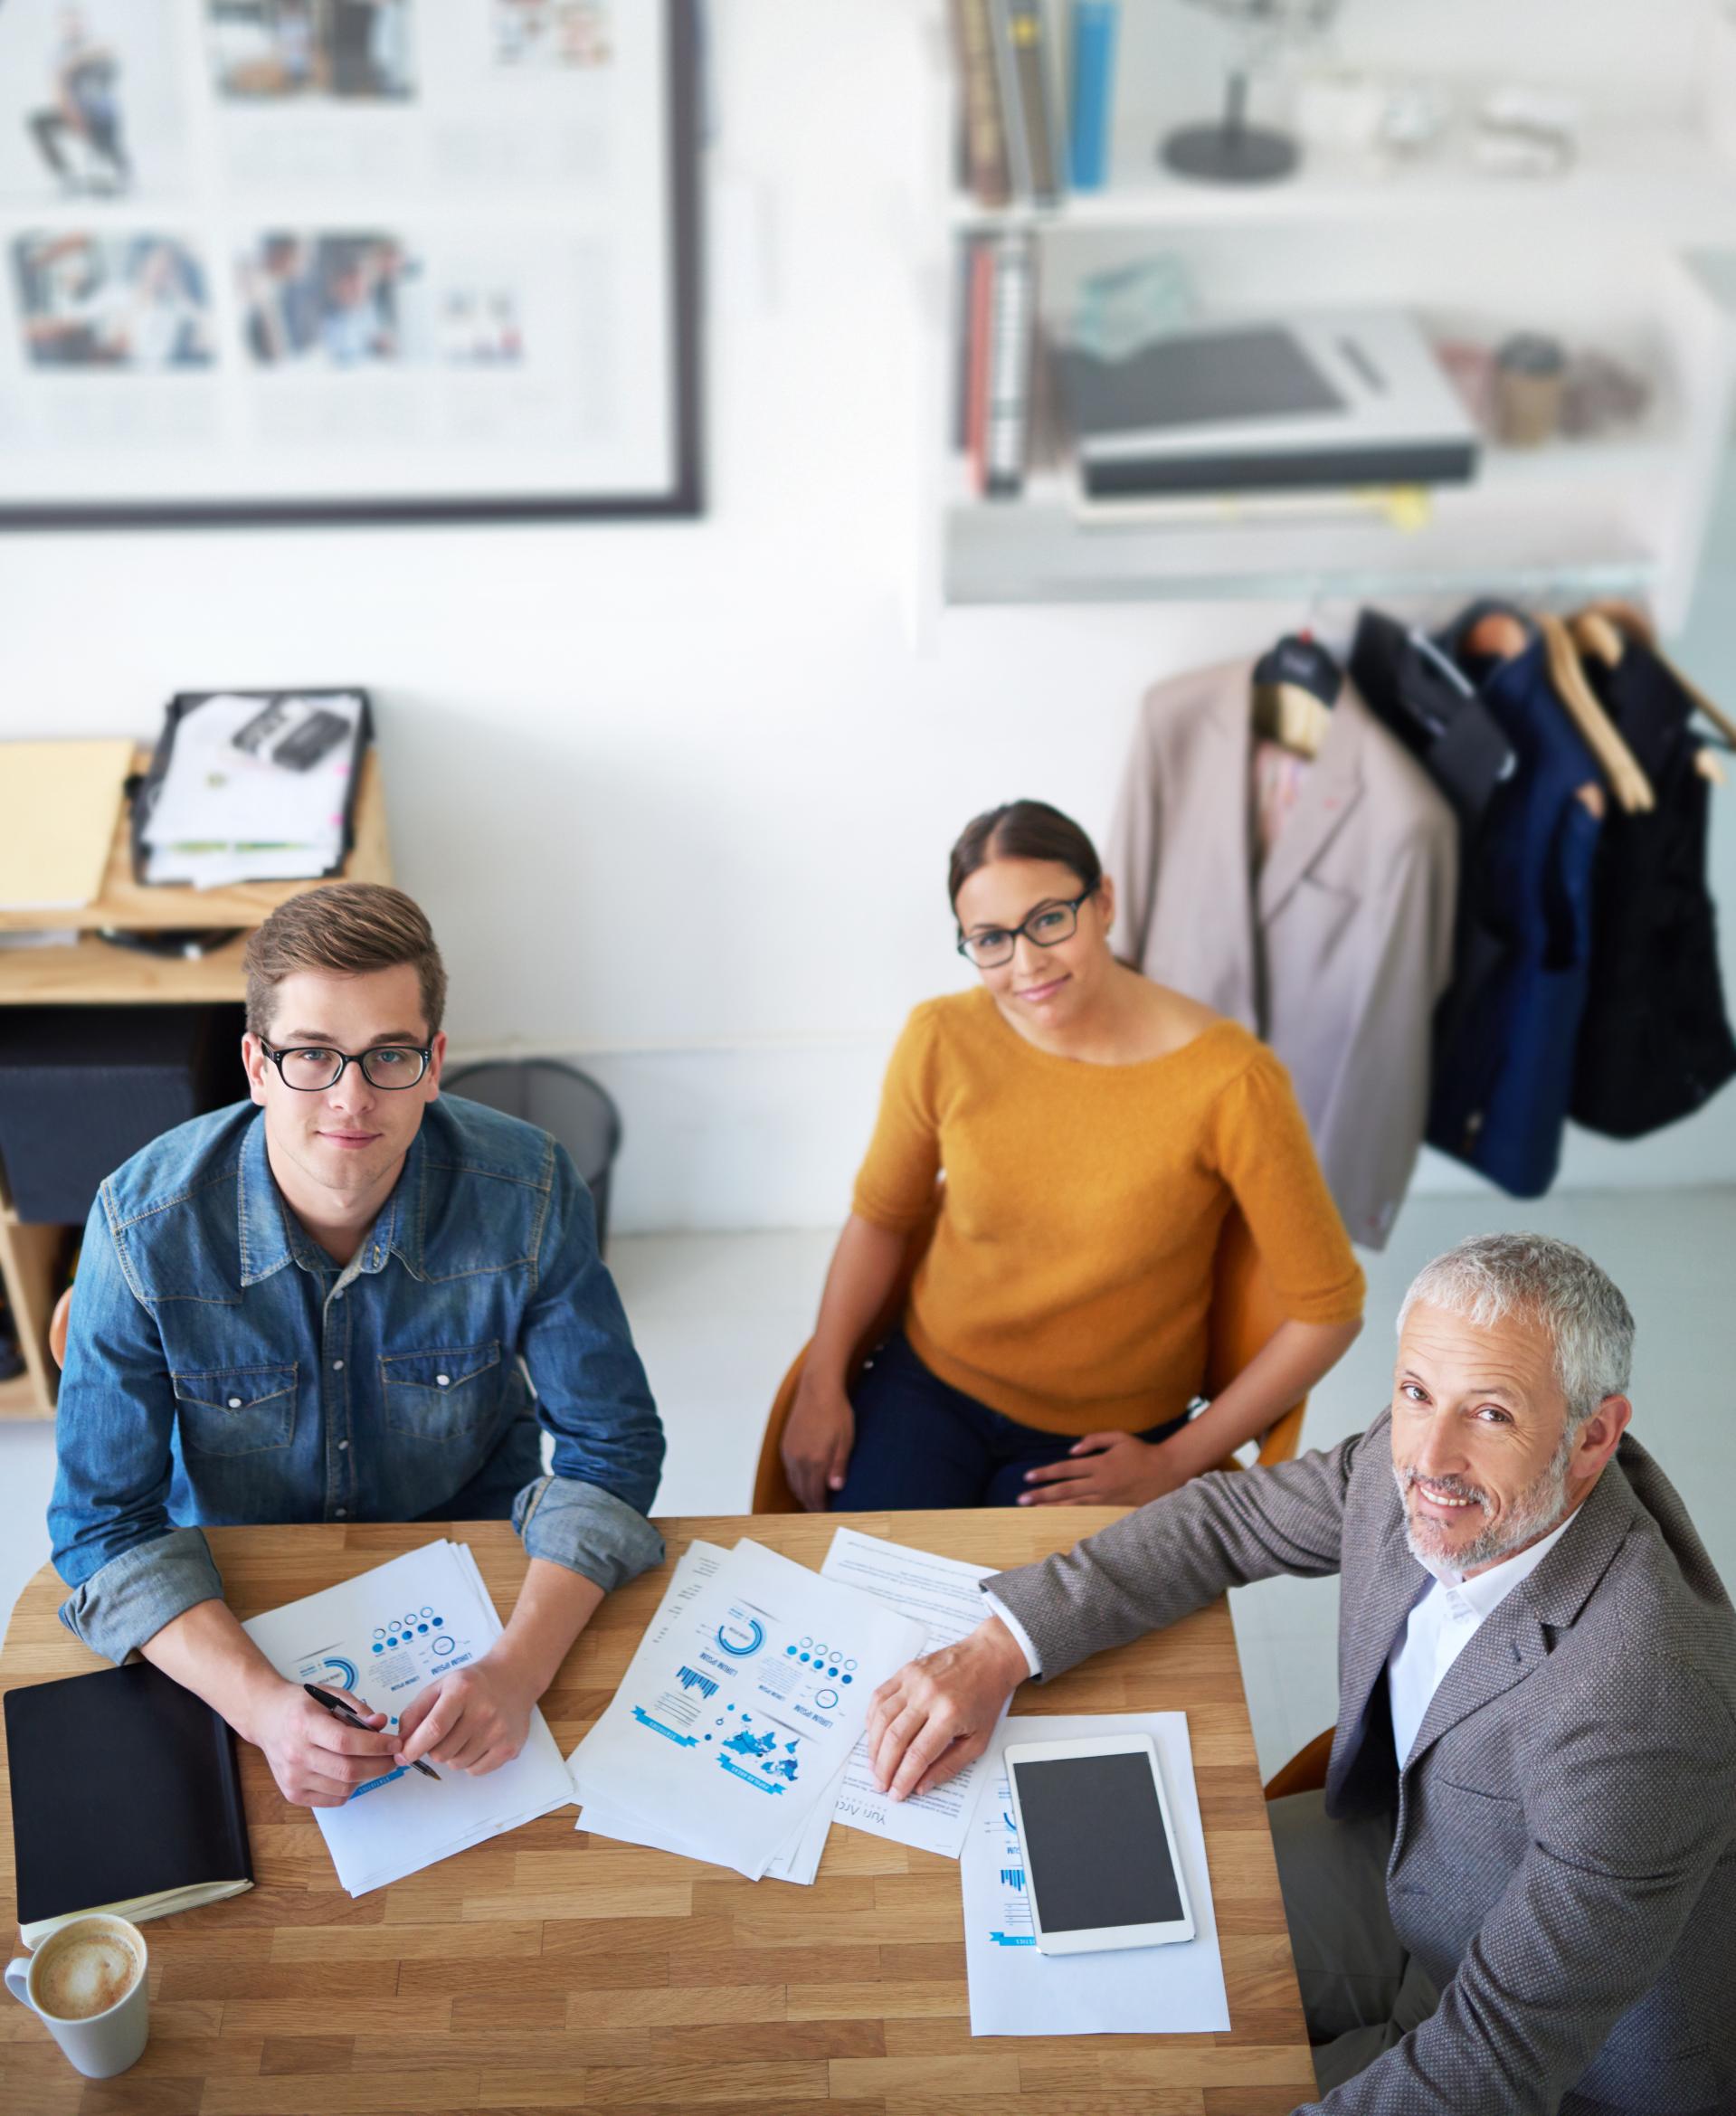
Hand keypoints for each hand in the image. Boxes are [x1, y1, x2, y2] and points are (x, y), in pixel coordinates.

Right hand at [250, 1680, 401, 1808]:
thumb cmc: (300, 1705)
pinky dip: (349, 1789)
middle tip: (393, 1758)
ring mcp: (292, 1777)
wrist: (266, 1718)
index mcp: (305, 1724)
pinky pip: (332, 1800)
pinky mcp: (293, 1793)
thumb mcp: (330, 1695)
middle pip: (347, 1769)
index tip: (395, 1744)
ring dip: (366, 1777)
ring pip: (343, 1788)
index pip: (346, 1742)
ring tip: (372, 1762)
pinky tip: (351, 1773)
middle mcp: (296, 1754)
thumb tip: (381, 1723)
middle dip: (379, 1765)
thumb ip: (358, 1709)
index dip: (376, 1745)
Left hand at [395, 1650, 537, 1775]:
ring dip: (454, 1755)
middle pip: (442, 1753)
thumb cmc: (473, 1684)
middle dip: (435, 1748)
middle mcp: (483, 1711)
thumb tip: (401, 1743)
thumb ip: (415, 1712)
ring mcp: (499, 1731)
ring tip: (465, 1734)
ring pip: (457, 1764)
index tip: (403, 1755)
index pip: (433, 1729)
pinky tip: (478, 1742)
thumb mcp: (440, 1686)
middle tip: (446, 1732)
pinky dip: (471, 1762)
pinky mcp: (510, 1748)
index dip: (414, 1747)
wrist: (514, 1677)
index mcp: (462, 1691)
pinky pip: (476, 1771)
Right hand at [781, 1371, 853, 1511]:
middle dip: (811, 1504)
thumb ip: (839, 1466)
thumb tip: (835, 1488)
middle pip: (802, 1491)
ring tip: (813, 1499)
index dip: (821, 1507)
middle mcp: (799, 1459)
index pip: (815, 1494)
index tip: (827, 1514)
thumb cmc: (836, 1412)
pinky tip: (804, 1480)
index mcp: (815, 1460)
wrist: (817, 1389)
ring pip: (793, 1482)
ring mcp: (789, 1452)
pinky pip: (789, 1470)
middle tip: (820, 1512)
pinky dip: (796, 1480)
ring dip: (802, 1493)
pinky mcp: (785, 1444)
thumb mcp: (846, 1440)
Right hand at [866, 1616, 1027, 1801]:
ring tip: (874, 1765)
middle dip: (883, 1768)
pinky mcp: (906, 1671)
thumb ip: (949, 1766)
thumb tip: (921, 1786)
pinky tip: (874, 1736)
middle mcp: (928, 1695)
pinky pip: (879, 1697)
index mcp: (949, 1714)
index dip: (903, 1779)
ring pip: (881, 1718)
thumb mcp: (978, 1740)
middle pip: (894, 1738)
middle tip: (880, 1784)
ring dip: (873, 1747)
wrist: (988, 1658)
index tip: (896, 1794)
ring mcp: (914, 1681)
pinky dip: (871, 1720)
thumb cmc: (985, 1698)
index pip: (917, 1755)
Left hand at [1019, 1431, 1187, 1506]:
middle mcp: (1100, 1483)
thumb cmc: (1142, 1452)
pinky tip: (1060, 1518)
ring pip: (1074, 1505)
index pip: (1066, 1469)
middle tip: (1021, 1499)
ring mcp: (1107, 1498)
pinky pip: (1089, 1513)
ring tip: (1034, 1510)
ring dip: (1052, 1507)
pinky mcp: (1114, 1509)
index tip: (1028, 1477)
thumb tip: (1071, 1450)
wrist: (1168, 1471)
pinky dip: (1072, 1515)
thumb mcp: (1118, 1437)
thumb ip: (1093, 1440)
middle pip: (1065, 1490)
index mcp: (1099, 1464)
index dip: (1046, 1473)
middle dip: (1042, 1494)